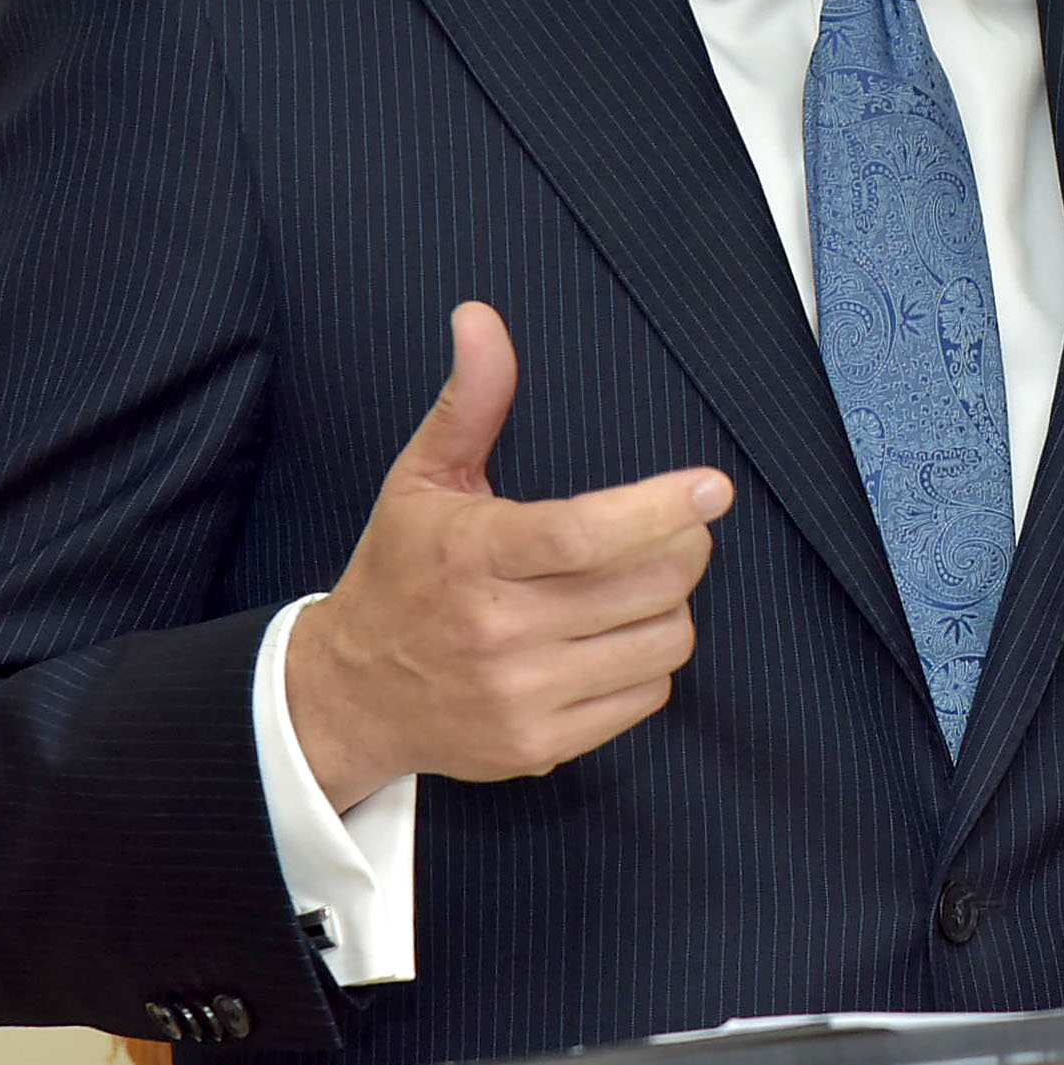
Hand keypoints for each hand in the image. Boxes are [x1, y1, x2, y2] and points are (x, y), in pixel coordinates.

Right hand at [284, 302, 733, 813]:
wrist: (350, 694)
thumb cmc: (400, 572)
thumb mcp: (421, 479)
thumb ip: (470, 401)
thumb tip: (481, 318)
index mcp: (473, 554)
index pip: (585, 533)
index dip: (660, 509)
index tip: (713, 488)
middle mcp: (497, 630)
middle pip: (645, 585)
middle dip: (683, 548)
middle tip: (676, 529)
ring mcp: (520, 695)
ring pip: (661, 641)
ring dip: (671, 605)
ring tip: (639, 583)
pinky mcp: (538, 746)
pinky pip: (646, 696)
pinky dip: (649, 661)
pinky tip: (614, 638)